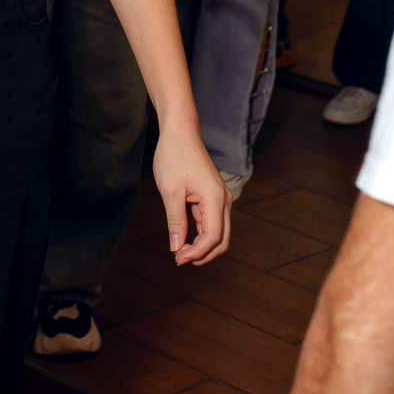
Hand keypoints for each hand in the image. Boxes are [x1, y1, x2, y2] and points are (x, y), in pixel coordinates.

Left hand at [154, 132, 230, 264]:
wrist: (180, 133)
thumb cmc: (174, 157)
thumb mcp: (170, 191)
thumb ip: (176, 221)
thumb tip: (177, 247)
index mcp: (215, 198)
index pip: (213, 237)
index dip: (197, 252)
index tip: (177, 258)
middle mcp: (223, 200)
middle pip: (222, 240)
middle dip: (203, 254)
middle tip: (179, 260)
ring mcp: (220, 199)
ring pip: (218, 233)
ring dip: (202, 246)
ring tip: (180, 252)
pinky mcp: (212, 198)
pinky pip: (211, 223)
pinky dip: (200, 235)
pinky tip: (184, 239)